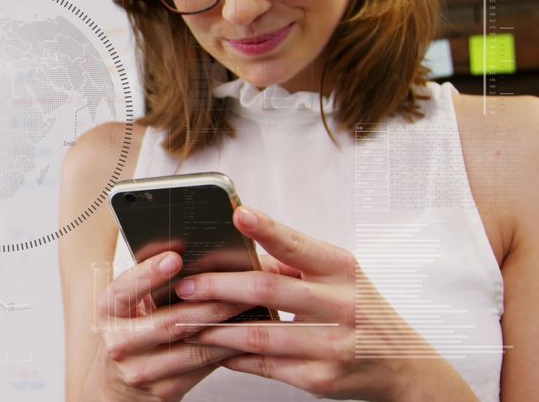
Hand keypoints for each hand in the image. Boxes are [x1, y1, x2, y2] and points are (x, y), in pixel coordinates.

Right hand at [91, 250, 251, 400]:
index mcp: (108, 311)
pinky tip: (245, 333)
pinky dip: (227, 348)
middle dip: (210, 302)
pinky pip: (203, 366)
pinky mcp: (164, 390)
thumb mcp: (129, 304)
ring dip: (227, 327)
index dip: (149, 274)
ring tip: (251, 307)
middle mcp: (120, 342)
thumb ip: (151, 282)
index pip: (124, 290)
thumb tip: (192, 251)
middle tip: (239, 284)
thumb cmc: (131, 330)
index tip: (176, 258)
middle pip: (170, 322)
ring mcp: (141, 370)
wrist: (118, 384)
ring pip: (193, 347)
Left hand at [178, 206, 472, 400]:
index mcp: (342, 269)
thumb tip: (236, 252)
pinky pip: (268, 366)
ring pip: (262, 334)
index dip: (267, 229)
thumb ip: (292, 265)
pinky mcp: (323, 378)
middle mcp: (342, 303)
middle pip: (270, 289)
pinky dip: (235, 357)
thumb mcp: (338, 278)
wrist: (405, 365)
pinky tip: (214, 349)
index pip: (299, 245)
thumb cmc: (361, 310)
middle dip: (219, 287)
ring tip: (186, 321)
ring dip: (217, 328)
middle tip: (185, 285)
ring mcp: (334, 344)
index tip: (238, 213)